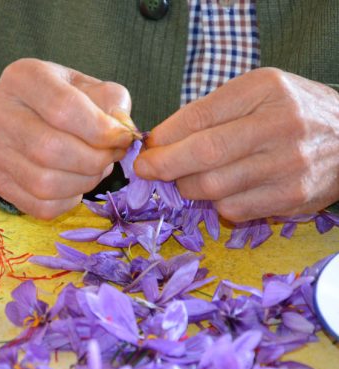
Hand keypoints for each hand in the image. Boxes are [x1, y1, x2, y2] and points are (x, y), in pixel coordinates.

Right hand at [0, 58, 132, 218]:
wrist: (23, 116)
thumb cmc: (62, 100)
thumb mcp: (89, 87)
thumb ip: (111, 101)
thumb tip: (121, 130)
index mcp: (23, 78)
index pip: (64, 108)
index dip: (102, 130)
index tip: (123, 138)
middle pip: (50, 149)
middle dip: (95, 160)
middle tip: (112, 156)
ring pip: (44, 183)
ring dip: (84, 182)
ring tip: (96, 169)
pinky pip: (40, 206)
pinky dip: (68, 200)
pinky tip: (76, 183)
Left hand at [134, 68, 338, 221]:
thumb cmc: (289, 112)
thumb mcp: (254, 94)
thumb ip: (209, 112)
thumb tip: (159, 140)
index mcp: (263, 90)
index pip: (199, 116)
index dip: (165, 136)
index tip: (146, 148)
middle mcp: (278, 125)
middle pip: (204, 154)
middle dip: (164, 166)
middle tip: (147, 170)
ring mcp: (287, 165)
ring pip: (213, 187)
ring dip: (188, 186)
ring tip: (187, 177)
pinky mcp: (291, 197)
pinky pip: (233, 209)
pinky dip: (215, 203)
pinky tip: (220, 191)